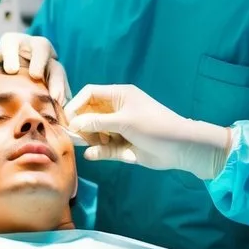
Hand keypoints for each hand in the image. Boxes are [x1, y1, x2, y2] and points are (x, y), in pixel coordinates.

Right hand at [0, 33, 69, 102]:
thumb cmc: (27, 96)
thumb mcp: (42, 99)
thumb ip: (54, 106)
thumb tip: (67, 122)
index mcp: (47, 63)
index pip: (57, 69)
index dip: (58, 83)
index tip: (55, 99)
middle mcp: (30, 50)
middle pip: (41, 46)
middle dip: (40, 60)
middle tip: (36, 75)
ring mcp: (9, 49)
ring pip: (12, 42)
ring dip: (12, 55)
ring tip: (11, 71)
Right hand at [66, 84, 232, 179]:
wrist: (181, 148)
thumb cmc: (154, 126)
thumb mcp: (124, 121)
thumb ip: (97, 122)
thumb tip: (73, 124)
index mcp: (119, 95)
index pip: (89, 93)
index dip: (76, 104)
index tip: (67, 119)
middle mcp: (117, 110)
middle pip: (89, 114)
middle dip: (81, 124)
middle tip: (76, 136)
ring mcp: (119, 129)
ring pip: (95, 132)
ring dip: (90, 139)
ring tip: (93, 145)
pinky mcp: (123, 146)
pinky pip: (104, 148)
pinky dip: (97, 151)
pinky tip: (92, 154)